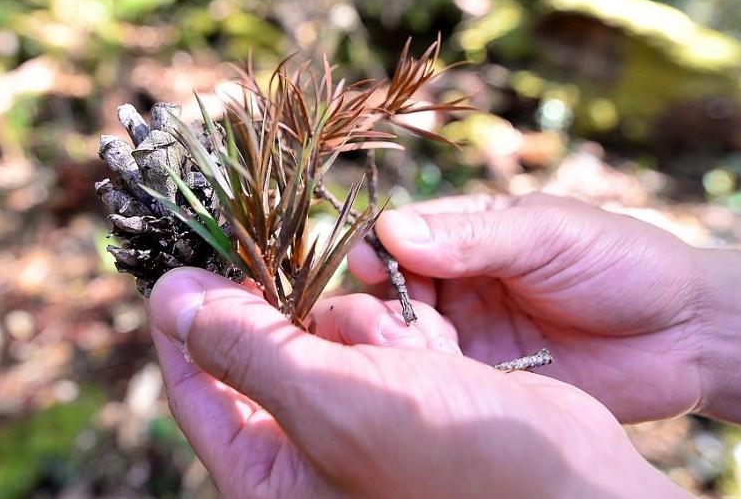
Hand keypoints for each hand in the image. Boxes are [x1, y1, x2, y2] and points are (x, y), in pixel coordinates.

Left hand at [147, 268, 682, 497]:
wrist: (568, 477)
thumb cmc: (448, 459)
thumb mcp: (330, 403)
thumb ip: (244, 350)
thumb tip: (171, 297)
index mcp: (270, 476)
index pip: (199, 391)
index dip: (184, 324)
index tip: (181, 264)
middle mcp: (309, 447)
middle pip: (264, 350)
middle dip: (304, 324)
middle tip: (330, 302)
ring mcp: (361, 414)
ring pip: (327, 328)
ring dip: (367, 326)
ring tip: (417, 353)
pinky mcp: (406, 385)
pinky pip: (378, 328)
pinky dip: (404, 327)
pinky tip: (440, 350)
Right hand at [349, 193, 708, 422]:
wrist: (684, 334)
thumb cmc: (620, 263)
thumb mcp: (546, 235)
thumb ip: (471, 237)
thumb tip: (390, 230)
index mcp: (471, 233)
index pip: (401, 236)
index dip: (379, 251)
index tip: (371, 270)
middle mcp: (461, 282)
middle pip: (392, 290)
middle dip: (384, 305)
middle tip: (398, 323)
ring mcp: (471, 332)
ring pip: (408, 337)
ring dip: (404, 345)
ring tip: (428, 351)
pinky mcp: (487, 378)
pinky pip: (441, 378)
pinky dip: (431, 379)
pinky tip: (443, 380)